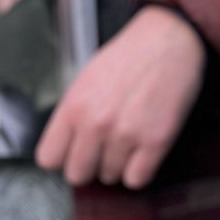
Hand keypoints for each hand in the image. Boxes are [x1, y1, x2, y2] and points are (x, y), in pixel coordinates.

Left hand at [36, 6, 205, 188]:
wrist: (171, 40)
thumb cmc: (131, 56)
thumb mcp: (87, 79)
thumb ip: (74, 113)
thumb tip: (69, 146)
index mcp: (74, 106)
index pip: (48, 158)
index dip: (64, 158)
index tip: (76, 152)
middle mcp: (95, 123)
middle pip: (78, 174)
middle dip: (92, 166)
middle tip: (105, 150)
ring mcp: (126, 134)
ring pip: (110, 177)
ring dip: (120, 165)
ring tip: (131, 141)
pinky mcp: (155, 141)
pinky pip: (137, 179)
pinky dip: (141, 171)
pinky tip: (145, 152)